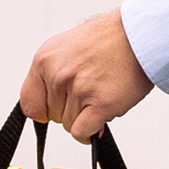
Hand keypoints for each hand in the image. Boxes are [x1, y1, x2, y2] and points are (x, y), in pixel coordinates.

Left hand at [21, 10, 152, 140]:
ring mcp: (79, 89)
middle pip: (52, 116)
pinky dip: (90, 133)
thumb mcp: (65, 48)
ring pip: (69, 125)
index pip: (29, 102)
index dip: (43, 110)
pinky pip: (82, 133)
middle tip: (90, 90)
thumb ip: (51, 74)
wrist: (138, 34)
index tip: (54, 108)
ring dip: (85, 117)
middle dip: (71, 109)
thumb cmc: (109, 39)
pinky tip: (99, 120)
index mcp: (45, 60)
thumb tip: (47, 103)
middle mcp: (58, 74)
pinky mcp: (100, 104)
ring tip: (100, 94)